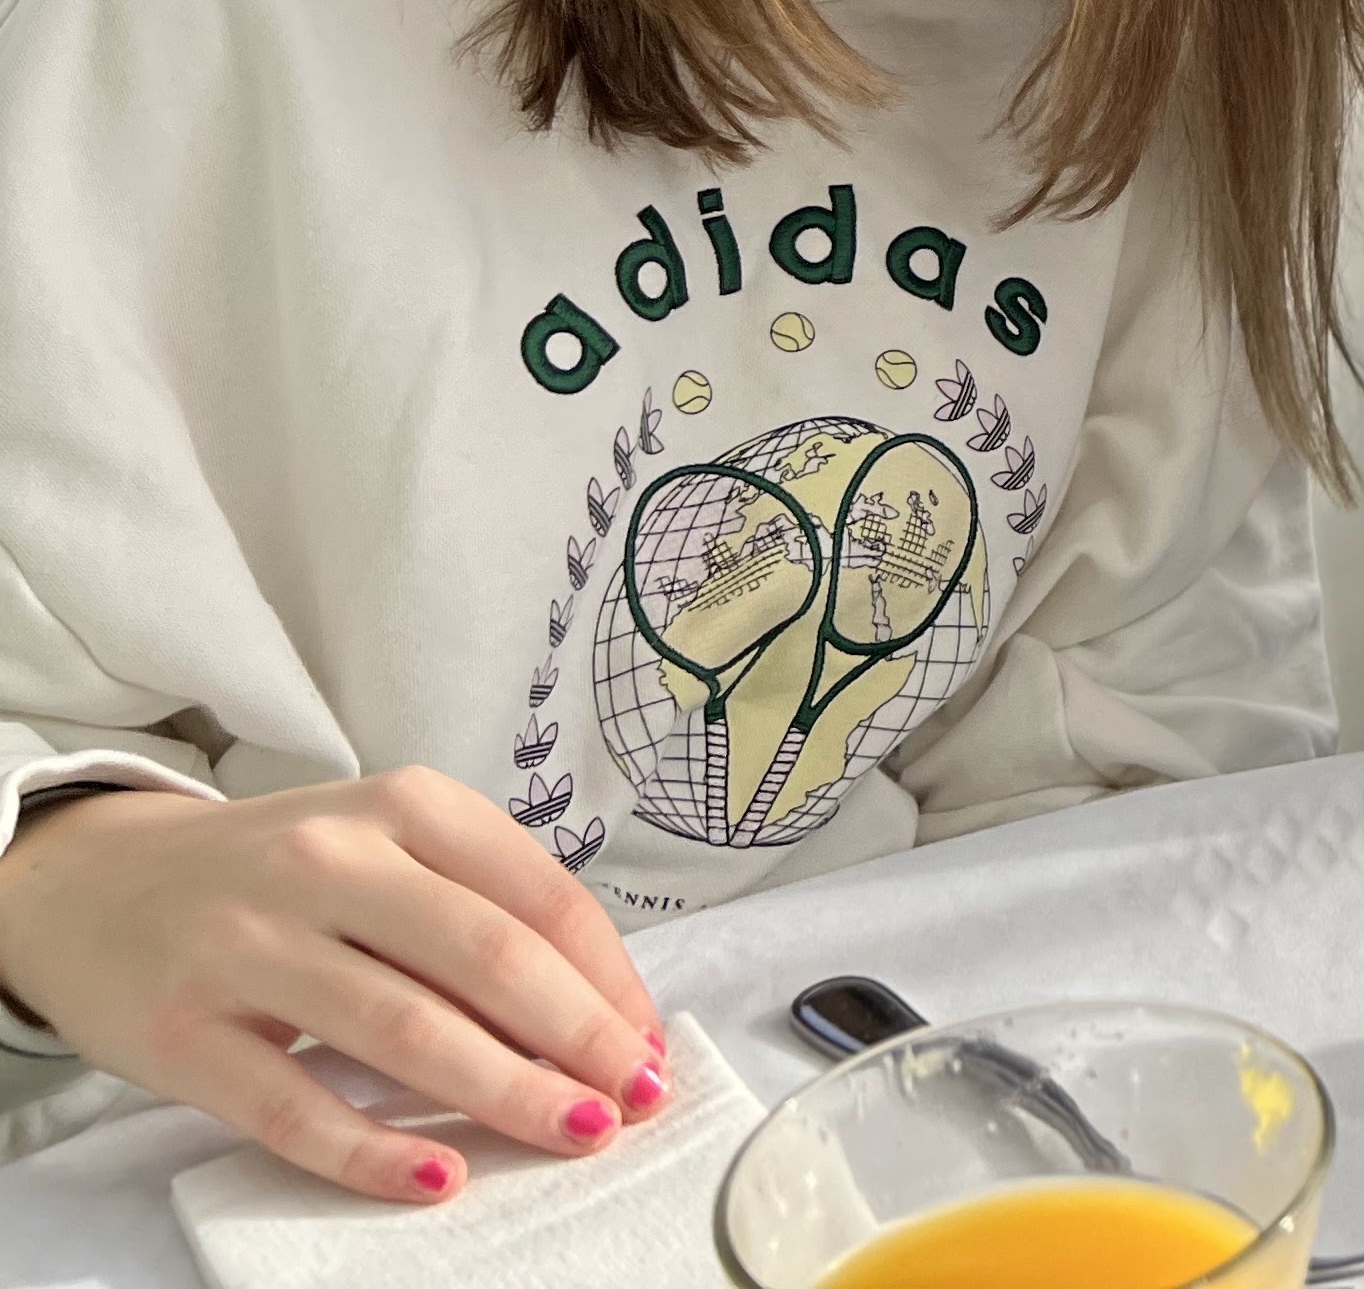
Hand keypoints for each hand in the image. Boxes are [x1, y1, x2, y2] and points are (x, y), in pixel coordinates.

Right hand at [0, 770, 669, 1202]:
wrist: (91, 884)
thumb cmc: (273, 875)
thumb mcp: (381, 848)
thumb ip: (476, 909)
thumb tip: (599, 1011)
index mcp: (402, 808)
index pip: (537, 895)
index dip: (608, 977)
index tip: (651, 1044)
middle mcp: (328, 861)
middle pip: (484, 957)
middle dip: (578, 1036)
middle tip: (636, 1099)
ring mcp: (248, 946)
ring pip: (402, 1027)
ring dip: (503, 1089)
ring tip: (574, 1132)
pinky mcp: (180, 1032)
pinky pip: (290, 1104)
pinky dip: (371, 1149)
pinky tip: (439, 1177)